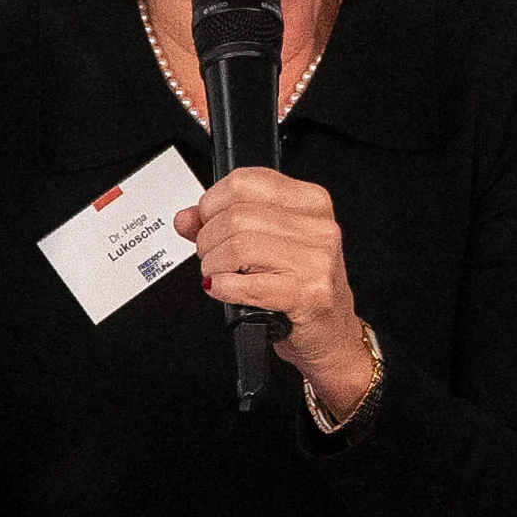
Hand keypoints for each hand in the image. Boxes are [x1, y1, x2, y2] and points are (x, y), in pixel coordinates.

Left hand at [187, 167, 374, 415]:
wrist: (330, 334)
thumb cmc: (300, 288)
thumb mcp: (265, 246)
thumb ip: (221, 225)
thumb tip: (186, 219)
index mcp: (311, 203)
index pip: (246, 182)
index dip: (212, 203)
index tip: (208, 223)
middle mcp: (320, 227)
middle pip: (237, 216)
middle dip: (208, 241)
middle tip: (211, 257)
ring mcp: (318, 260)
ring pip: (238, 247)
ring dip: (214, 266)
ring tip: (220, 276)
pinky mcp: (309, 294)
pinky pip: (247, 284)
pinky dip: (224, 288)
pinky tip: (225, 290)